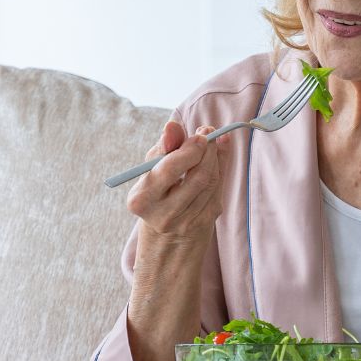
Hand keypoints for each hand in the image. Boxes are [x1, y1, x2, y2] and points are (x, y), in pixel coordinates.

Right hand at [126, 120, 229, 241]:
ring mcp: (185, 222)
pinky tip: (214, 161)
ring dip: (215, 158)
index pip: (169, 169)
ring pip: (210, 182)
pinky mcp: (203, 224)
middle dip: (208, 151)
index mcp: (142, 199)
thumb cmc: (158, 190)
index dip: (190, 149)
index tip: (201, 134)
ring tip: (210, 145)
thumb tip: (172, 126)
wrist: (167, 234)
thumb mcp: (154, 168)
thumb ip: (164, 146)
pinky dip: (218, 171)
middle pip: (197, 177)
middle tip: (210, 135)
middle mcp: (162, 215)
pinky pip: (217, 191)